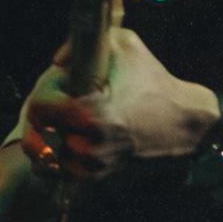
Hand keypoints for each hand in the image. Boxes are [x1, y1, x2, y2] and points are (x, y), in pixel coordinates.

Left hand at [20, 28, 219, 181]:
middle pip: (37, 137)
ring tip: (62, 123)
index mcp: (90, 114)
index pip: (38, 109)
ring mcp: (95, 167)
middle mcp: (89, 146)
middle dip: (41, 118)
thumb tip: (57, 61)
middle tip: (56, 105)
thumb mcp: (124, 45)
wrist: (185, 123)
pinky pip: (66, 175)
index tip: (59, 83)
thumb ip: (82, 43)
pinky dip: (62, 161)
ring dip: (48, 142)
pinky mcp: (102, 179)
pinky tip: (72, 142)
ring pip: (48, 161)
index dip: (44, 91)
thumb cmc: (154, 82)